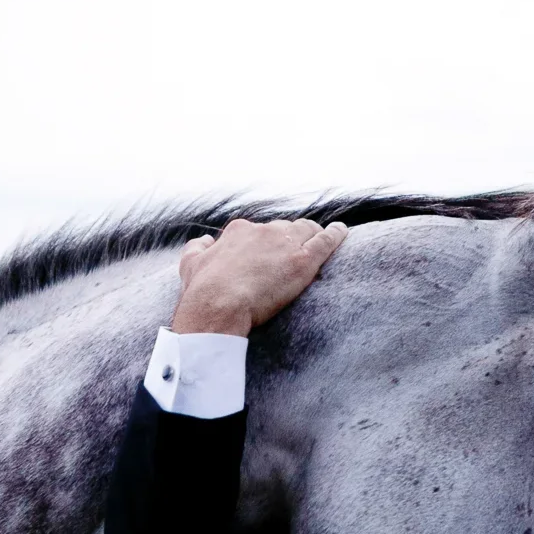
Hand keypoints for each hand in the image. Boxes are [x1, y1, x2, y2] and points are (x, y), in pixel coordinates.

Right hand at [171, 218, 347, 336]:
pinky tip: (342, 232)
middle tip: (296, 253)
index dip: (268, 241)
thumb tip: (205, 240)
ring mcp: (285, 244)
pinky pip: (326, 241)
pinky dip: (336, 235)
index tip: (272, 252)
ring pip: (307, 231)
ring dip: (314, 234)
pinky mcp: (303, 260)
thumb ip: (197, 247)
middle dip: (291, 239)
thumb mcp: (191, 263)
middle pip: (286, 229)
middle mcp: (263, 231)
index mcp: (239, 231)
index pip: (260, 231)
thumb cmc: (202, 290)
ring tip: (323, 239)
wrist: (217, 305)